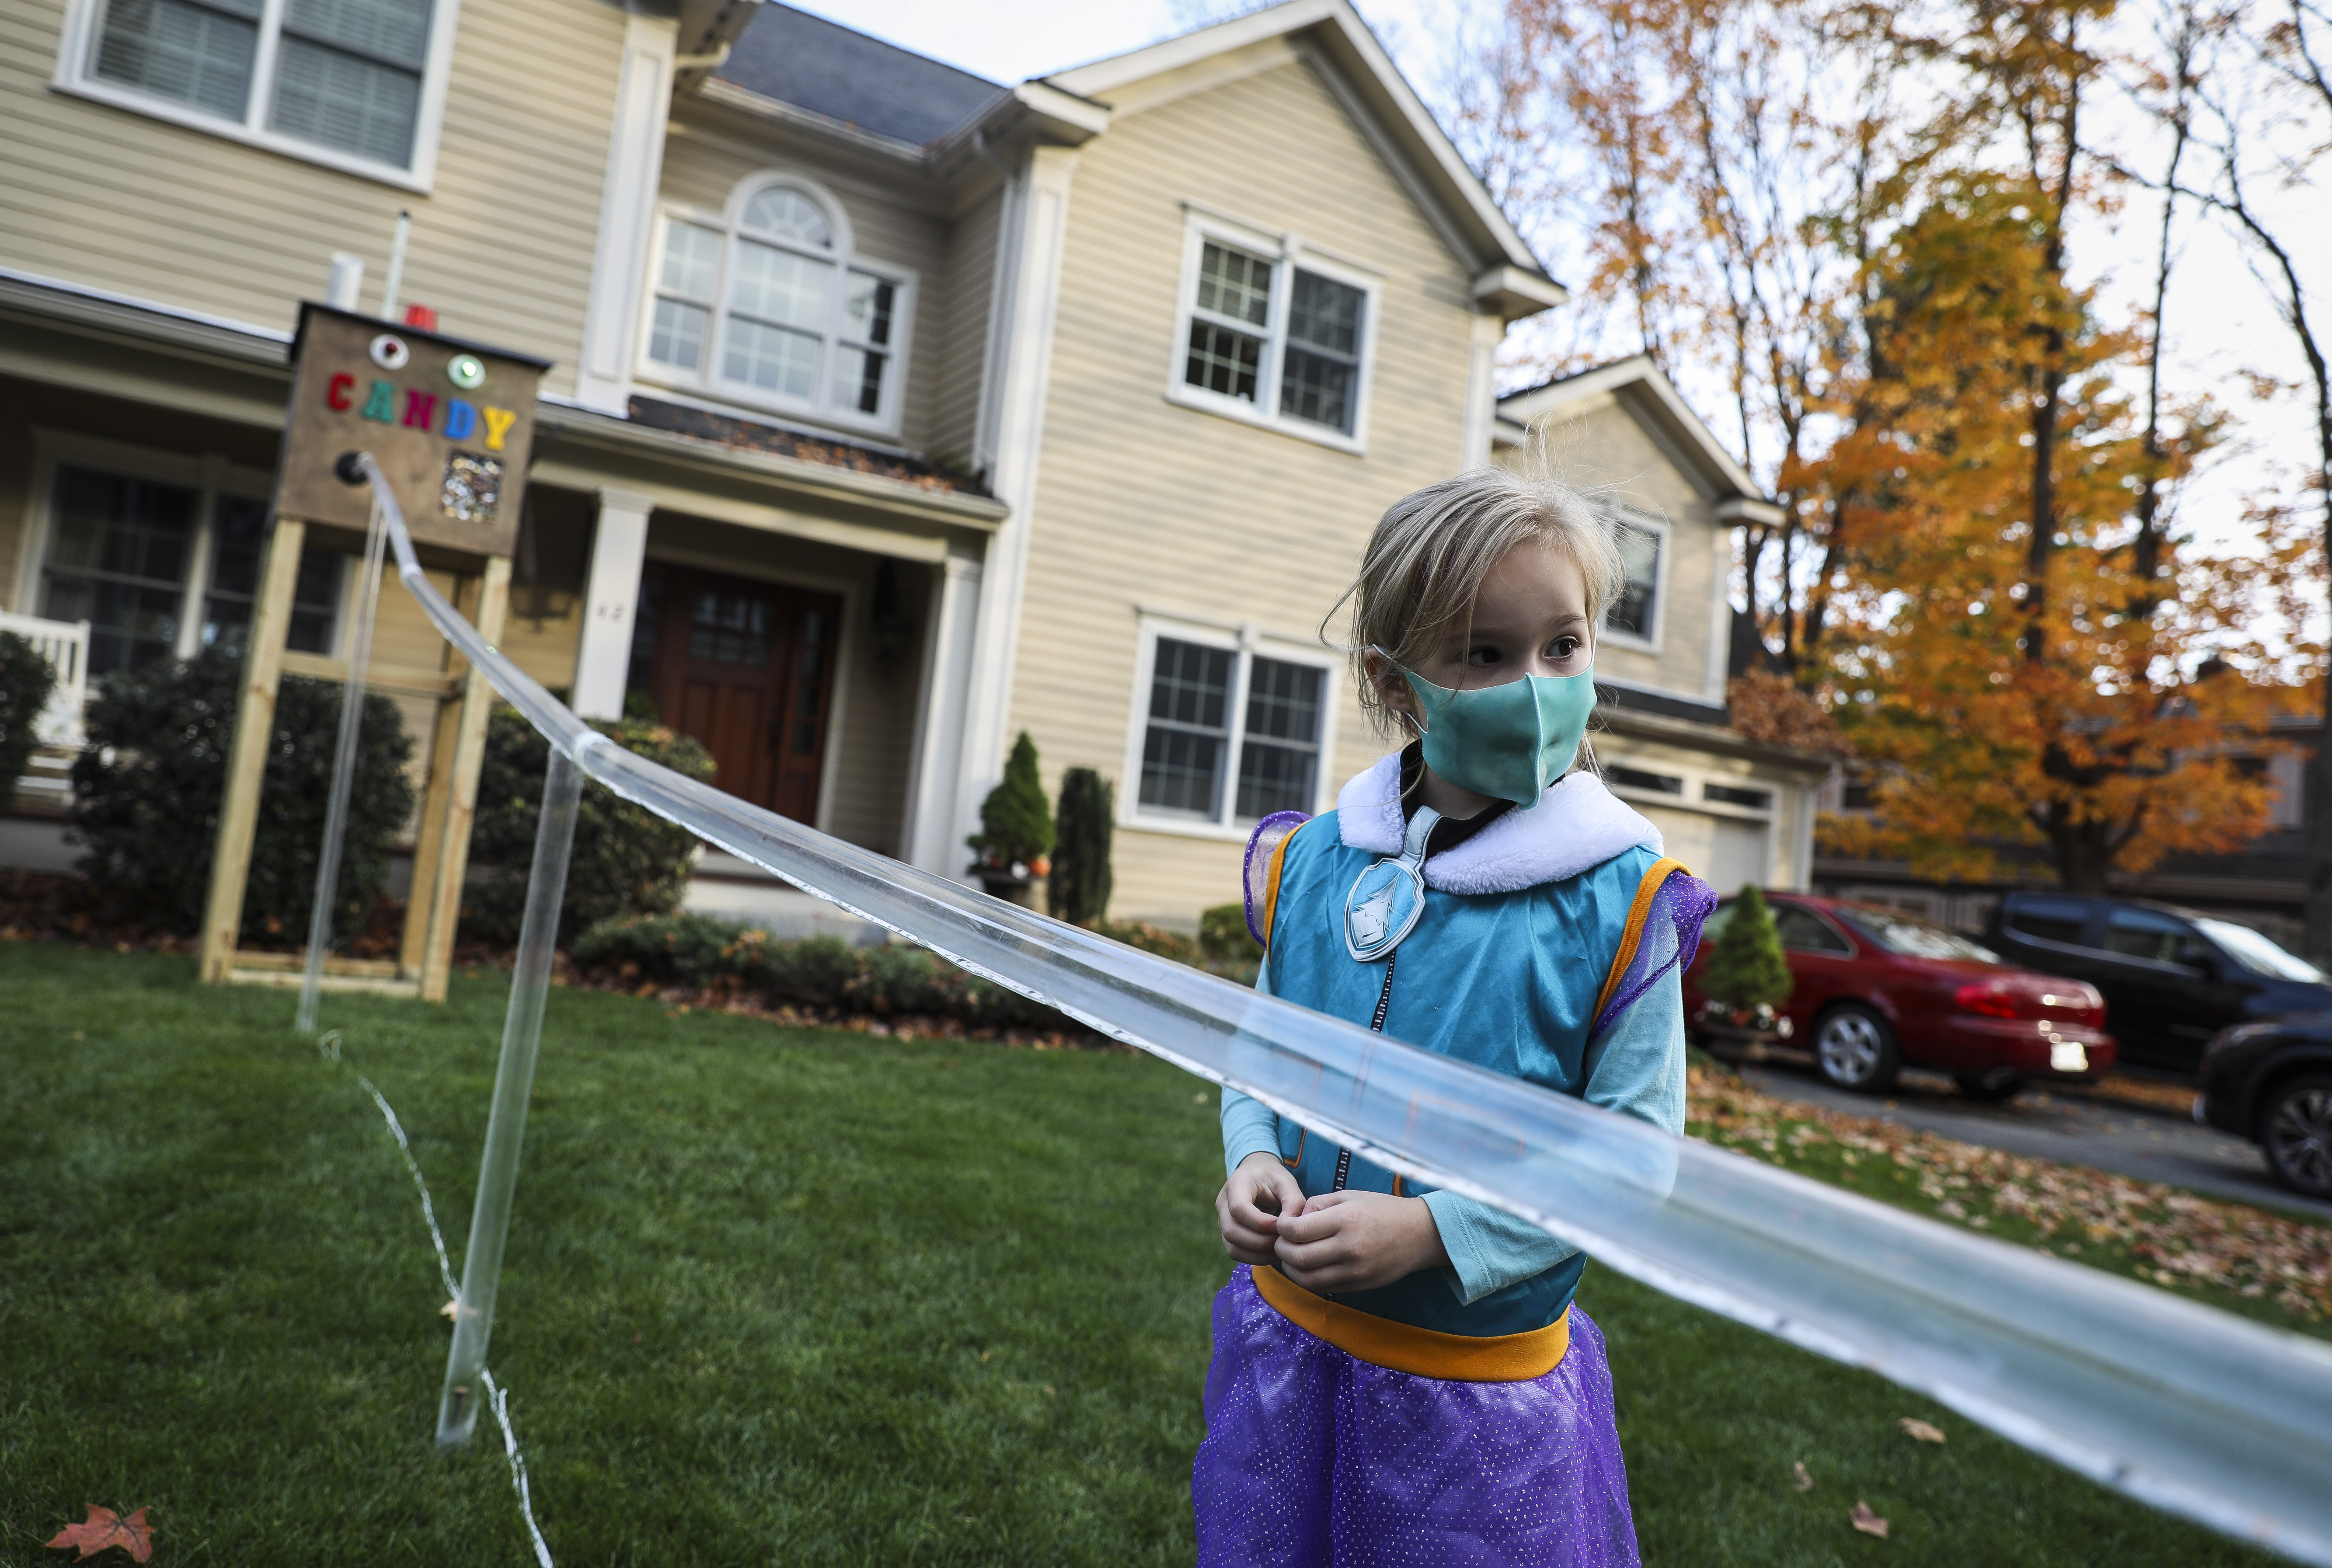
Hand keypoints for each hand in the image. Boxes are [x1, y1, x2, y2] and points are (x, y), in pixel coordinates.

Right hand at [1217, 1151, 1303, 1265]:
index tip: (1281, 1226)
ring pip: (1232, 1247)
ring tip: (1281, 1250)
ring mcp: (1222, 1220)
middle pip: (1232, 1231)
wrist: (1257, 1174)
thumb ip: (1293, 1201)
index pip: (1238, 1208)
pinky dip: (1255, 1258)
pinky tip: (1273, 1253)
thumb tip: (1291, 1226)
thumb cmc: (1272, 1177)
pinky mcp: (1227, 1234)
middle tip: (1284, 1242)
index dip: (1260, 1222)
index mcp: (1235, 1184)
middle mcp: (1222, 1203)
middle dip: (1260, 1242)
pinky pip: (1236, 1253)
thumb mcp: (1286, 1182)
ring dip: (1258, 1254)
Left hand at [1273, 1189, 1449, 1293]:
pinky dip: (1307, 1279)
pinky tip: (1307, 1267)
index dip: (1281, 1228)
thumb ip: (1317, 1204)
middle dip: (1281, 1249)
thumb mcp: (1349, 1195)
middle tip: (1281, 1241)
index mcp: (1345, 1220)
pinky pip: (1323, 1287)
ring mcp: (1355, 1271)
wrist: (1420, 1234)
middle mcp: (1349, 1248)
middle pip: (1298, 1257)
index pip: (1297, 1231)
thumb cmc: (1382, 1209)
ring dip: (1291, 1268)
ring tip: (1291, 1256)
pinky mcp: (1359, 1286)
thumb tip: (1293, 1220)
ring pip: (1307, 1279)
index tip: (1282, 1224)